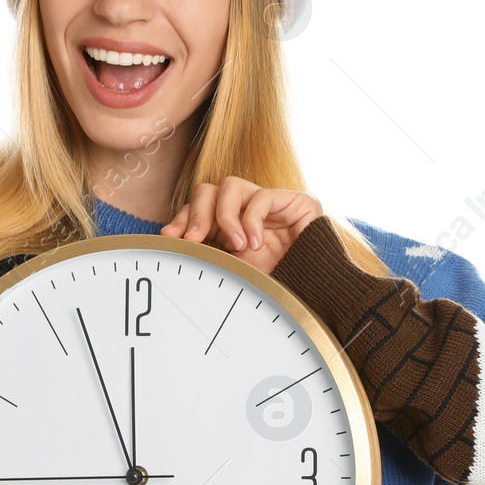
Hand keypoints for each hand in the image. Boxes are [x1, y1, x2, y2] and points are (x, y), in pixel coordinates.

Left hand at [159, 176, 323, 274]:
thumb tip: (173, 245)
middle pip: (209, 190)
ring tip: (235, 246)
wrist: (315, 298)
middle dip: (197, 214)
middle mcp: (247, 211)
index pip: (199, 208)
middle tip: (194, 240)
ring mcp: (270, 204)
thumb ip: (208, 254)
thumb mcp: (233, 271)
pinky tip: (254, 244)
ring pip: (231, 185)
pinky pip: (261, 197)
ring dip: (224, 216)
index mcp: (230, 227)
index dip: (183, 219)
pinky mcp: (295, 201)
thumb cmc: (275, 288)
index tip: (170, 237)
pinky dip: (252, 221)